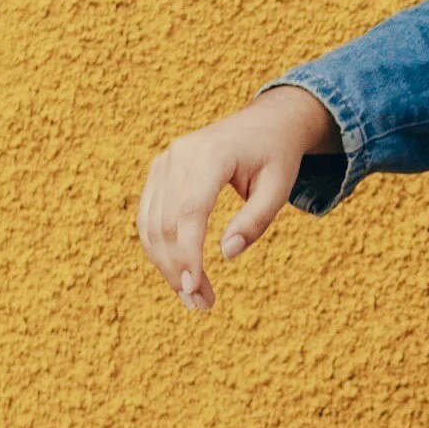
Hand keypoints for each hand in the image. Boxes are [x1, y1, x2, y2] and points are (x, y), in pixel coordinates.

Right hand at [136, 83, 339, 311]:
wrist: (265, 122)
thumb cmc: (276, 156)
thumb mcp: (279, 187)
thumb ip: (255, 220)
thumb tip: (226, 254)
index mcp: (210, 154)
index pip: (189, 211)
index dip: (187, 252)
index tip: (193, 287)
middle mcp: (179, 155)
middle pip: (166, 222)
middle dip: (177, 268)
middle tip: (199, 305)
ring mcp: (164, 162)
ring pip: (150, 223)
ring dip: (165, 265)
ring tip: (191, 298)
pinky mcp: (159, 172)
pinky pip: (149, 216)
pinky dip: (159, 248)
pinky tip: (178, 274)